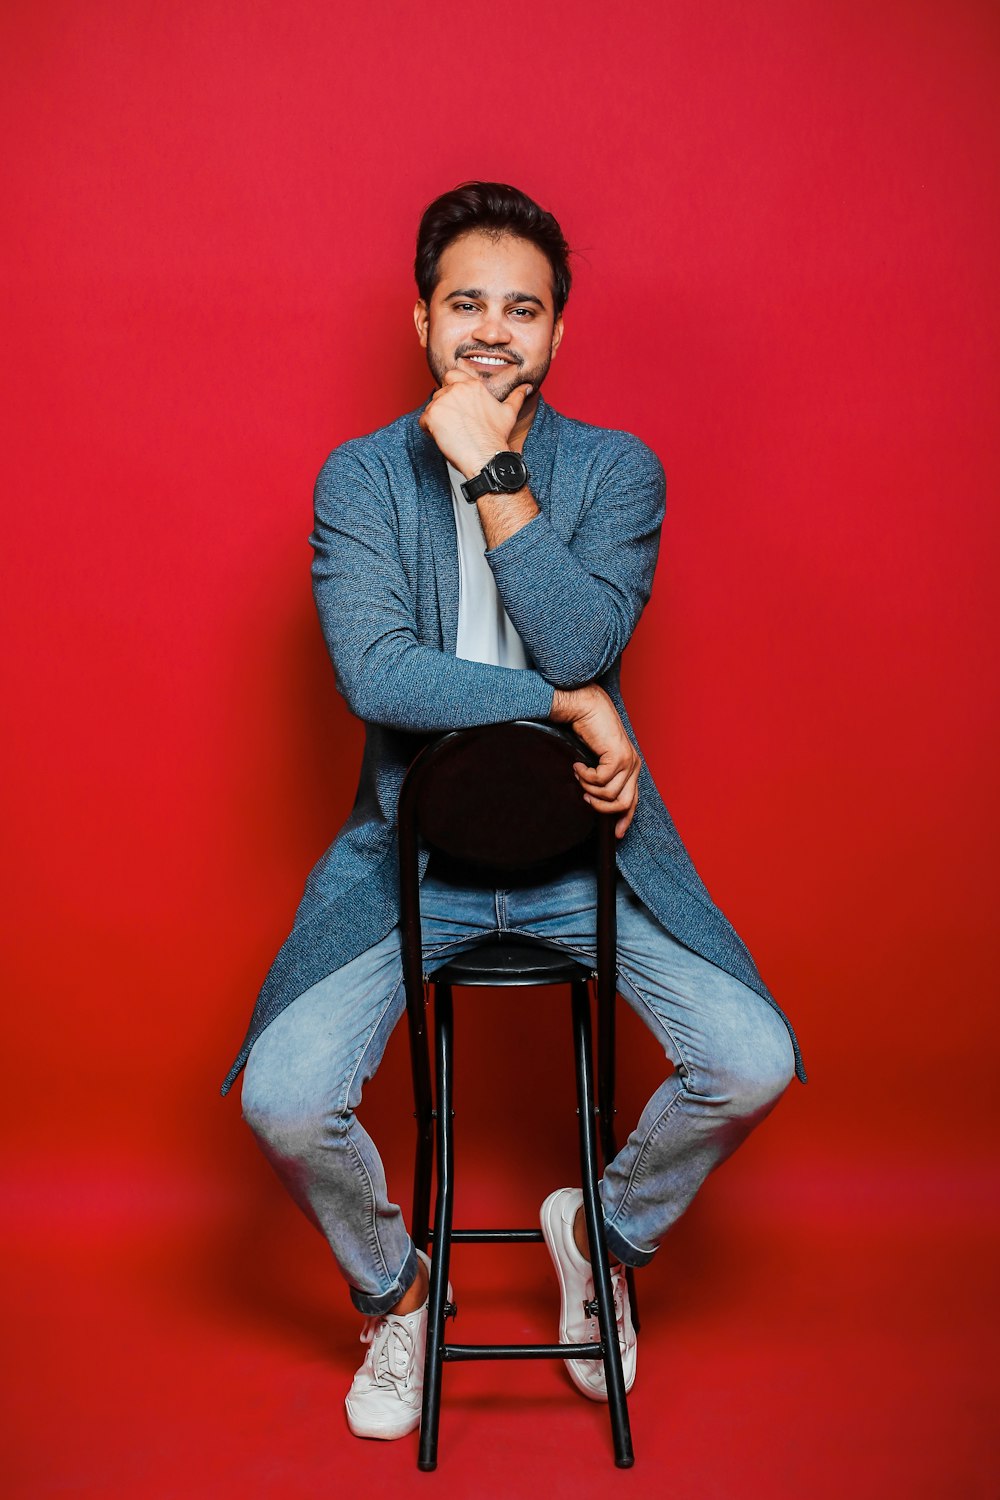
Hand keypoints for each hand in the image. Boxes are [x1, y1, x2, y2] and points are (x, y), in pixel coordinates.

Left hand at [418, 369, 533, 476]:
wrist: (485, 456)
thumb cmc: (496, 436)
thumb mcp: (509, 413)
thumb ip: (517, 396)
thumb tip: (528, 387)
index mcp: (473, 385)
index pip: (452, 376)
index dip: (451, 389)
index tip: (456, 405)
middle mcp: (457, 389)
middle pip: (440, 392)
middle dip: (444, 406)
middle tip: (454, 423)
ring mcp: (443, 401)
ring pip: (432, 406)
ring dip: (437, 419)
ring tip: (452, 433)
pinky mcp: (432, 415)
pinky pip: (423, 420)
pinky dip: (429, 430)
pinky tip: (443, 438)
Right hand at [550, 684, 640, 838]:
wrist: (585, 706)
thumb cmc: (587, 730)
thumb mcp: (596, 760)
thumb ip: (600, 778)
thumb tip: (592, 799)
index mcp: (631, 768)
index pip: (633, 800)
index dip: (625, 819)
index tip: (616, 834)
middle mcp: (633, 765)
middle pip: (624, 803)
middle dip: (602, 807)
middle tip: (585, 798)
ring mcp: (628, 761)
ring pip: (610, 794)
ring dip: (589, 788)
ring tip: (578, 774)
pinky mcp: (618, 756)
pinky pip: (601, 781)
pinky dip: (586, 776)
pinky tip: (578, 765)